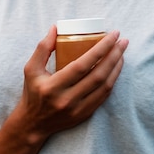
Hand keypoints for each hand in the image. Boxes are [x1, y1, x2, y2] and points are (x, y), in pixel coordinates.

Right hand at [17, 25, 127, 141]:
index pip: (82, 65)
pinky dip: (112, 81)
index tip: (111, 35)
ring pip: (104, 87)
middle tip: (123, 41)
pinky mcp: (84, 115)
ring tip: (122, 52)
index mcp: (53, 86)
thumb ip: (43, 48)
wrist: (33, 125)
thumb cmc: (32, 92)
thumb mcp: (31, 68)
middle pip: (98, 75)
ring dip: (116, 68)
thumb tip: (56, 28)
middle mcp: (67, 100)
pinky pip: (104, 96)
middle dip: (114, 55)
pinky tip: (115, 69)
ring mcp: (78, 110)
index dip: (100, 49)